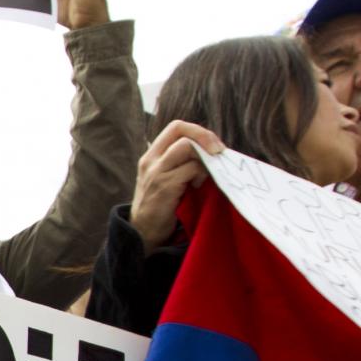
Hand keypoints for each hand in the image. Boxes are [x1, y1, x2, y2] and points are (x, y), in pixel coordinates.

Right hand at [128, 119, 223, 249]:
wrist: (142, 233)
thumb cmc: (159, 205)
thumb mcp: (164, 178)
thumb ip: (180, 162)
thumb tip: (211, 151)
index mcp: (151, 155)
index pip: (176, 127)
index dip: (198, 131)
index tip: (213, 145)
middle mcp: (151, 159)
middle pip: (180, 129)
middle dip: (205, 136)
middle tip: (218, 151)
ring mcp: (156, 172)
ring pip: (186, 147)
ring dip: (204, 157)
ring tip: (206, 173)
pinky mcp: (164, 187)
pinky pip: (191, 169)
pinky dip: (201, 175)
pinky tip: (198, 186)